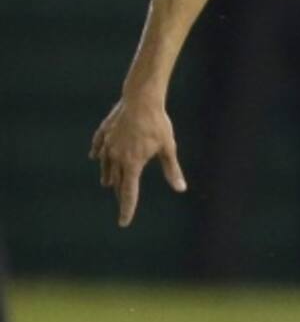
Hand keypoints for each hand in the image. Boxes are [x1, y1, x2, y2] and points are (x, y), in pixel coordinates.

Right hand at [89, 95, 186, 226]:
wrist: (141, 99)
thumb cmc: (157, 123)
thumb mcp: (168, 147)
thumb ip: (172, 169)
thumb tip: (181, 189)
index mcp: (132, 164)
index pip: (129, 193)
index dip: (127, 209)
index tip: (124, 222)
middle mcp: (116, 158)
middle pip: (117, 182)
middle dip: (120, 194)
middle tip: (123, 204)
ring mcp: (107, 145)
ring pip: (106, 166)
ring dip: (109, 176)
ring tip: (110, 183)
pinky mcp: (103, 134)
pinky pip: (98, 148)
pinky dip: (99, 155)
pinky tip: (96, 157)